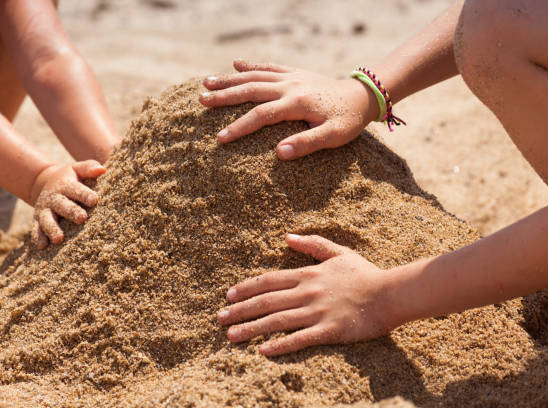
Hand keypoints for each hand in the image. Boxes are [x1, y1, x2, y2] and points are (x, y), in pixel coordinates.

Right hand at [29, 160, 105, 248]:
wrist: (47, 182)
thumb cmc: (72, 177)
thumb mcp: (78, 169)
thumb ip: (89, 168)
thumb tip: (102, 170)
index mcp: (65, 185)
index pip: (76, 189)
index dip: (84, 194)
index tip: (94, 200)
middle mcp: (54, 197)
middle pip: (62, 205)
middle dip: (71, 212)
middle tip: (82, 218)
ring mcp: (44, 209)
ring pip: (47, 219)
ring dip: (52, 228)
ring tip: (59, 238)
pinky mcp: (38, 219)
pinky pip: (36, 228)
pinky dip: (38, 237)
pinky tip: (43, 246)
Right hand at [199, 59, 378, 159]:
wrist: (363, 95)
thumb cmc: (348, 120)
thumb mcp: (333, 136)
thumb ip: (306, 143)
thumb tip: (279, 154)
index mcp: (296, 103)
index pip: (261, 115)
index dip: (239, 127)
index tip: (220, 138)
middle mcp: (289, 86)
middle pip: (250, 89)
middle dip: (224, 96)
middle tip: (201, 101)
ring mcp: (291, 77)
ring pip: (255, 75)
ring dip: (230, 79)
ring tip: (206, 82)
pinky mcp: (295, 73)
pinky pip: (269, 66)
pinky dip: (251, 65)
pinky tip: (235, 64)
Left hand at [217, 234, 393, 355]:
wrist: (390, 294)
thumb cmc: (364, 274)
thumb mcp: (338, 252)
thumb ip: (312, 244)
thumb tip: (287, 237)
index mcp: (307, 274)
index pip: (269, 281)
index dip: (246, 288)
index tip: (228, 296)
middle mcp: (307, 292)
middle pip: (266, 301)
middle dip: (240, 310)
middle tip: (219, 318)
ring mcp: (317, 312)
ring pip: (276, 320)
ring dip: (251, 328)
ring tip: (231, 336)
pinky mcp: (329, 330)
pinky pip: (300, 339)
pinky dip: (280, 344)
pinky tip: (263, 351)